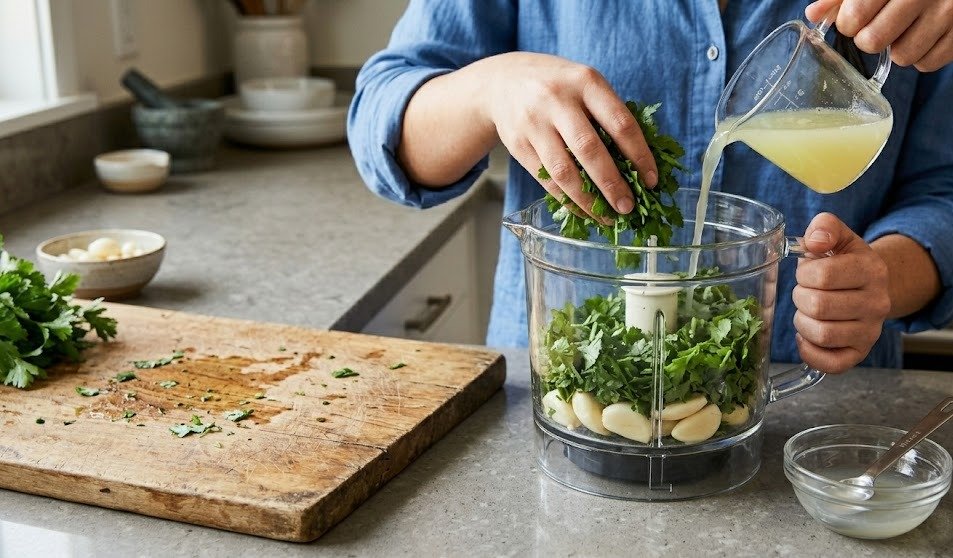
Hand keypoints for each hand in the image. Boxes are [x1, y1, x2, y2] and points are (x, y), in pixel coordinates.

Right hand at [474, 52, 657, 218]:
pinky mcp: (518, 145)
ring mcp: (534, 124)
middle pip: (590, 150)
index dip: (639, 155)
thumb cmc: (557, 86)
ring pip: (564, 171)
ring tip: (606, 217)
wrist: (502, 81)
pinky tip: (582, 210)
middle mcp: (558, 100)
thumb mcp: (584, 84)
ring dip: (588, 200)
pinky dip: (566, 200)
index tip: (651, 180)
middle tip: (628, 207)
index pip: (620, 123)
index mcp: (586, 82)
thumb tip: (638, 164)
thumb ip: (608, 114)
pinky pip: (546, 179)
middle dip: (613, 184)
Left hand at [792, 213, 890, 372]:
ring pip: (822, 334)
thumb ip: (825, 226)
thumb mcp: (839, 236)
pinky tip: (806, 336)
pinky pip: (831, 364)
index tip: (807, 273)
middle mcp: (876, 303)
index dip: (804, 274)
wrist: (871, 286)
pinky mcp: (860, 353)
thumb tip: (813, 241)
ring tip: (807, 312)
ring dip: (802, 323)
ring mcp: (870, 331)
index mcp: (871, 270)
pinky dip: (809, 352)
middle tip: (805, 293)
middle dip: (800, 298)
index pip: (823, 275)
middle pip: (818, 306)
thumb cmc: (845, 261)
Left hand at [806, 0, 952, 71]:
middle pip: (873, 41)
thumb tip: (814, 14)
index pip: (855, 14)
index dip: (848, 23)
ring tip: (904, 28)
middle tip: (877, 26)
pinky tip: (922, 35)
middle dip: (868, 38)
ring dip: (896, 49)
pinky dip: (920, 55)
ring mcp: (948, 14)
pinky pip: (927, 64)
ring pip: (902, 57)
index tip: (854, 18)